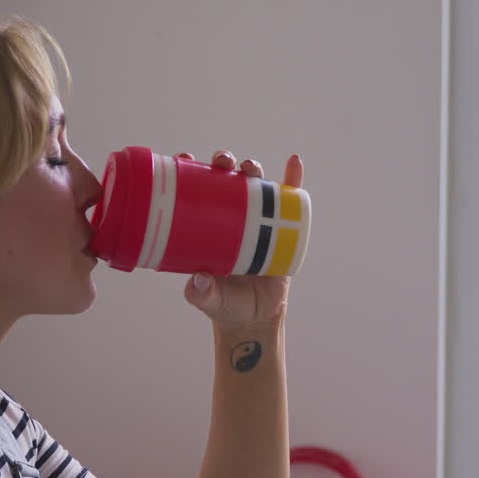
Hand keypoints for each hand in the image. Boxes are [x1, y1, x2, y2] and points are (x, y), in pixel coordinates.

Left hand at [176, 150, 304, 328]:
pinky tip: (294, 162)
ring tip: (250, 167)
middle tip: (222, 162)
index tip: (184, 158)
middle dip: (223, 162)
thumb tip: (198, 281)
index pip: (193, 190)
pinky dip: (293, 179)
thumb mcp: (209, 299)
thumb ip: (201, 293)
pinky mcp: (281, 229)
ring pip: (254, 184)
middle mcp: (229, 216)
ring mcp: (256, 220)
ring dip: (252, 167)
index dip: (188, 170)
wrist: (255, 318)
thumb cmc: (224, 304)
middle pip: (225, 178)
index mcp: (204, 225)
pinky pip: (289, 200)